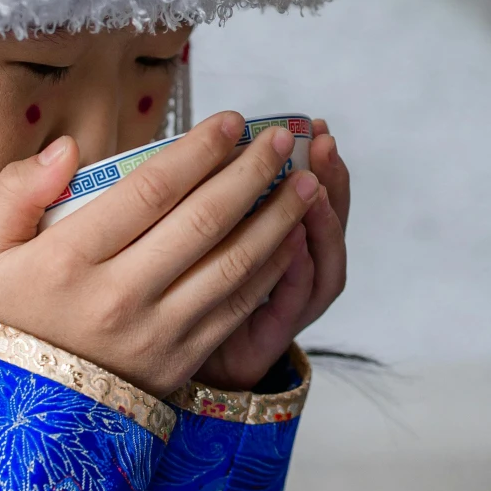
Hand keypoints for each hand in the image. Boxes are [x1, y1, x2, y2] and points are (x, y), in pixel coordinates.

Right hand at [0, 113, 324, 398]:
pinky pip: (237, 307)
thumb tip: (69, 149)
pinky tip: (290, 239)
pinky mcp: (182, 360)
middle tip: (281, 139)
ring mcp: (156, 332)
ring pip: (231, 265)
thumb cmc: (9, 320)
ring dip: (276, 219)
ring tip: (305, 183)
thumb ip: (16, 191)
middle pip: (202, 221)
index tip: (231, 121)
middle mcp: (118, 295)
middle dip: (251, 172)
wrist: (24, 420)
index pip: (149, 190)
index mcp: (68, 260)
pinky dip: (270, 270)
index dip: (198, 151)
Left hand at [192, 121, 349, 389]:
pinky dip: (297, 270)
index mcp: (278, 245)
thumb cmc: (177, 288)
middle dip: (332, 180)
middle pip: (330, 226)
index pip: (316, 199)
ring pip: (325, 265)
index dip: (321, 164)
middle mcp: (295, 277)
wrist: (158, 363)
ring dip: (322, 222)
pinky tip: (292, 238)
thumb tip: (217, 138)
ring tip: (313, 184)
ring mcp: (287, 310)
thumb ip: (213, 196)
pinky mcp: (269, 339)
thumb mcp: (197, 234)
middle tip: (324, 143)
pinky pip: (294, 302)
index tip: (317, 127)